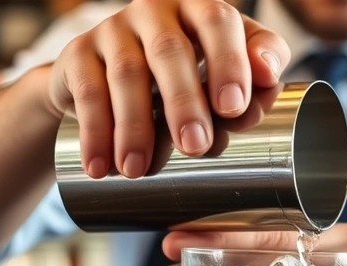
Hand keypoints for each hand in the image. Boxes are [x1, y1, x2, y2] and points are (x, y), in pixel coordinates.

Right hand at [43, 0, 290, 178]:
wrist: (112, 80)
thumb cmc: (187, 77)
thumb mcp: (226, 72)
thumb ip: (256, 77)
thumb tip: (267, 80)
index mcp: (200, 11)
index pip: (219, 23)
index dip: (229, 62)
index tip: (234, 108)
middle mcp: (156, 12)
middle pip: (170, 52)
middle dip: (184, 103)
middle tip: (196, 147)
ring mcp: (115, 29)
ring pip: (125, 74)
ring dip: (134, 126)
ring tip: (139, 170)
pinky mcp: (79, 53)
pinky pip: (86, 91)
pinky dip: (94, 132)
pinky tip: (100, 166)